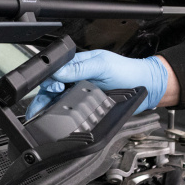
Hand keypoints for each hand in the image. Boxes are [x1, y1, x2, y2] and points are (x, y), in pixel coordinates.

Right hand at [26, 50, 169, 118]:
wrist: (146, 88)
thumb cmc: (128, 72)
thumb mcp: (103, 66)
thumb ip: (80, 68)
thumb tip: (58, 71)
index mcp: (77, 64)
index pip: (55, 71)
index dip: (49, 80)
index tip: (55, 87)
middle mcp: (76, 78)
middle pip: (51, 88)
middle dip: (42, 98)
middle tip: (39, 108)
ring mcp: (80, 93)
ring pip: (56, 101)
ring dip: (47, 108)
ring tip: (39, 116)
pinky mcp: (85, 105)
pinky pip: (68, 110)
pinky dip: (58, 115)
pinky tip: (52, 119)